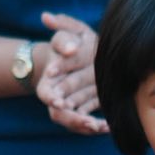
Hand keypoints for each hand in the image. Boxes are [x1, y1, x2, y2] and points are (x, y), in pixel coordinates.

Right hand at [37, 11, 104, 133]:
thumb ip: (62, 27)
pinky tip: (109, 126)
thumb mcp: (69, 31)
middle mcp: (58, 96)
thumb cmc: (73, 41)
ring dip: (86, 126)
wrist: (82, 53)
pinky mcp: (85, 108)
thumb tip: (56, 28)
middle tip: (88, 122)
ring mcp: (71, 104)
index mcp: (49, 79)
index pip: (45, 93)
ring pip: (74, 122)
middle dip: (73, 119)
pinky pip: (88, 123)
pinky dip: (97, 126)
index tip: (60, 102)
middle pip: (59, 114)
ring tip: (101, 126)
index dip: (51, 98)